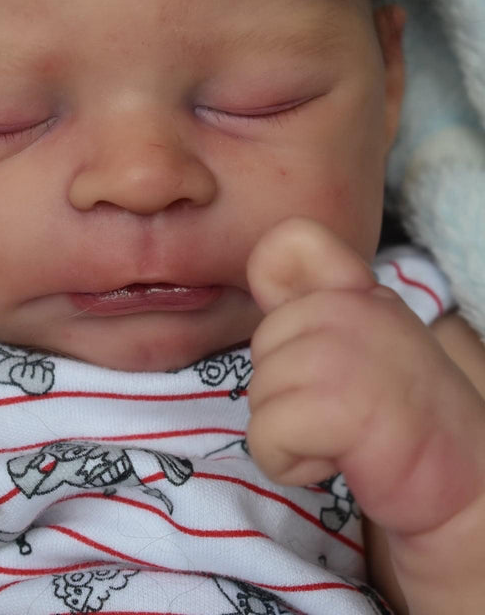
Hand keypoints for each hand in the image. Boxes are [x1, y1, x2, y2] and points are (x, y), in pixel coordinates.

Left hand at [245, 218, 484, 537]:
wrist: (467, 484)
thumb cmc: (407, 418)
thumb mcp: (364, 341)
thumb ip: (315, 304)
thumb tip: (260, 268)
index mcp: (362, 290)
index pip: (290, 240)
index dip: (271, 277)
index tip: (308, 334)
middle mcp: (356, 308)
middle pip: (263, 343)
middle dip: (287, 391)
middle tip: (342, 411)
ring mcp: (348, 351)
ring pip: (260, 393)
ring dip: (290, 432)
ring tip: (345, 436)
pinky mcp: (340, 405)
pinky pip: (266, 437)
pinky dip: (290, 465)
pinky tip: (338, 461)